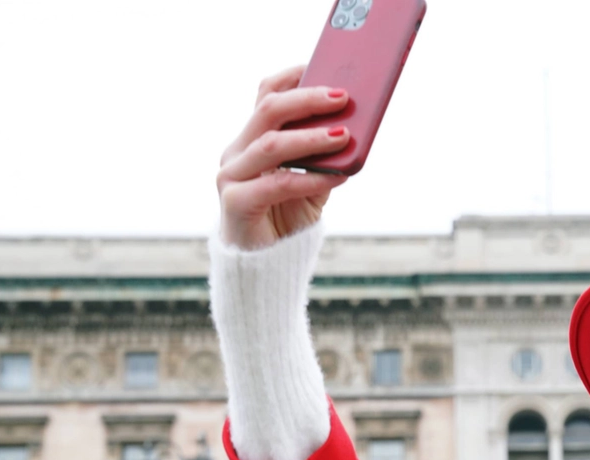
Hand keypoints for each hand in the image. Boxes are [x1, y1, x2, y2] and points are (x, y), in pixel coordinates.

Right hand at [216, 65, 351, 250]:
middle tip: (343, 96)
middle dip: (308, 99)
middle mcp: (238, 151)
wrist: (267, 264)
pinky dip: (308, 179)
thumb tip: (358, 129)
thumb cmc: (290, 216)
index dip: (293, 76)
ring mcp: (232, 176)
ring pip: (271, 144)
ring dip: (311, 137)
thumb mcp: (315, 180)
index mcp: (253, 138)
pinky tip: (335, 178)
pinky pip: (275, 184)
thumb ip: (328, 156)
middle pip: (268, 110)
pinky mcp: (235, 204)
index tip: (324, 63)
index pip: (267, 93)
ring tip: (344, 134)